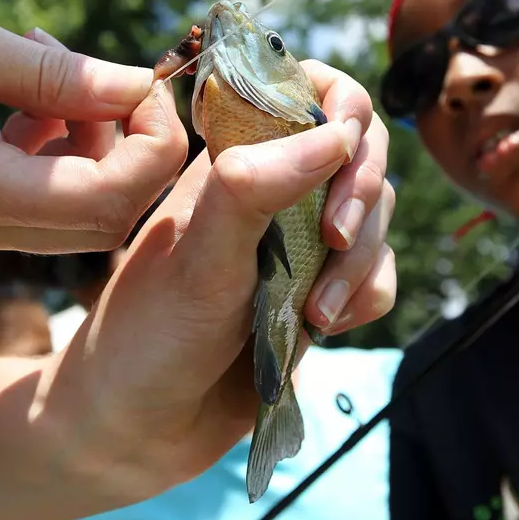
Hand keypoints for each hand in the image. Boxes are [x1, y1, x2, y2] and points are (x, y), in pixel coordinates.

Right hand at [0, 0, 186, 256]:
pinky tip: (27, 98)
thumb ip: (49, 73)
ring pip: (72, 210)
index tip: (150, 87)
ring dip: (91, 143)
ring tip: (49, 68)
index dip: (152, 148)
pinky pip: (34, 197)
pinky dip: (54, 149)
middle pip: (101, 215)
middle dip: (132, 148)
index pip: (106, 199)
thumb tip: (135, 86)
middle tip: (114, 79)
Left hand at [32, 61, 395, 503]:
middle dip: (361, 191)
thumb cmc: (148, 334)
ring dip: (358, 259)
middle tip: (335, 236)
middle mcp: (272, 190)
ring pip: (374, 217)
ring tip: (316, 310)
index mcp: (231, 158)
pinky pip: (376, 274)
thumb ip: (254, 188)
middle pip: (358, 152)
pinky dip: (363, 297)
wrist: (142, 428)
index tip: (342, 143)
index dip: (339, 104)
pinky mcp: (322, 291)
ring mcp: (300, 243)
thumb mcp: (196, 257)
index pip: (304, 91)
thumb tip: (336, 135)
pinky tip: (320, 327)